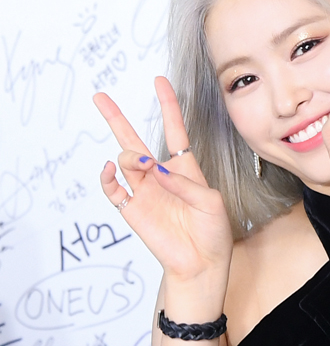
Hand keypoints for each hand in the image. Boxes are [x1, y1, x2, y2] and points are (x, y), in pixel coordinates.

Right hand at [93, 77, 232, 282]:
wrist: (200, 264)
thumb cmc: (212, 233)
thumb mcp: (211, 202)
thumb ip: (185, 183)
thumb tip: (156, 171)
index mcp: (184, 168)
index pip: (174, 130)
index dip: (168, 105)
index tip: (160, 81)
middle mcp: (160, 176)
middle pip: (134, 139)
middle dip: (117, 118)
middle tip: (100, 98)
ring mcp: (144, 191)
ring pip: (125, 160)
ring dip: (131, 156)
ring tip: (143, 164)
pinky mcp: (132, 209)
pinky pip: (112, 188)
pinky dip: (108, 177)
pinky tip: (112, 169)